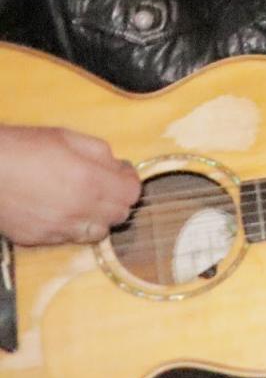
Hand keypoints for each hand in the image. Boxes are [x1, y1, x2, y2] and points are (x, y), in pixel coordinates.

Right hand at [0, 125, 141, 245]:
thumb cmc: (21, 148)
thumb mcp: (67, 138)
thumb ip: (100, 153)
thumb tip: (117, 167)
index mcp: (91, 182)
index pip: (132, 194)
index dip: (130, 182)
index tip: (122, 174)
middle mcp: (78, 210)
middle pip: (119, 216)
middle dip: (117, 200)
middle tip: (104, 185)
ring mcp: (58, 228)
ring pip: (96, 233)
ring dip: (98, 218)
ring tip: (84, 201)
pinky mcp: (38, 239)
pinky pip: (69, 239)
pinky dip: (73, 228)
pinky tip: (61, 211)